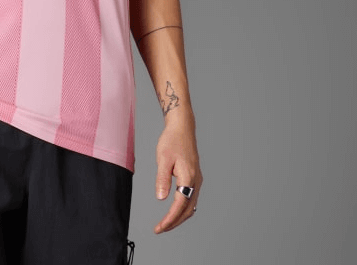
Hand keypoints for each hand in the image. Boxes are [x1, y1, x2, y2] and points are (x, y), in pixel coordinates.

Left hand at [153, 119, 202, 233]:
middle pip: (187, 210)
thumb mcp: (163, 158)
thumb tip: (161, 198)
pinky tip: (174, 210)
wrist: (182, 127)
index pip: (179, 205)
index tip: (160, 227)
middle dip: (174, 222)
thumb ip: (162, 179)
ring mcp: (197, 179)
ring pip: (191, 206)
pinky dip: (183, 208)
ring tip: (165, 223)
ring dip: (179, 217)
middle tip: (160, 229)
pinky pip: (191, 198)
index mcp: (188, 177)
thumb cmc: (172, 140)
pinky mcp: (195, 177)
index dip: (170, 219)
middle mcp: (195, 181)